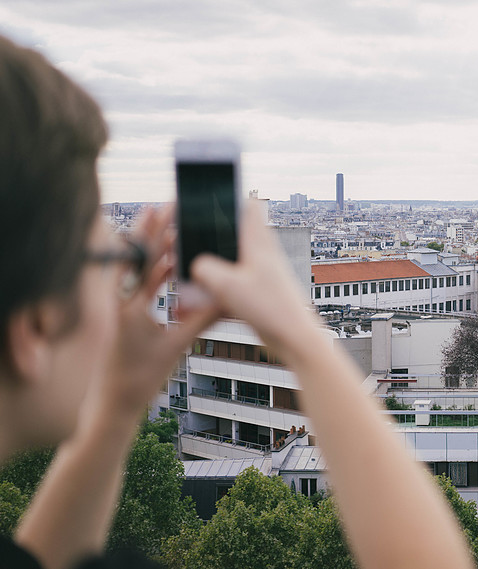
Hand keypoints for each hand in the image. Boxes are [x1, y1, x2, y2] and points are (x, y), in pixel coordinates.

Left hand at [91, 206, 219, 422]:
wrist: (114, 404)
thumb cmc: (140, 378)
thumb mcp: (176, 347)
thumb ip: (202, 320)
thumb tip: (229, 299)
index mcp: (129, 307)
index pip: (141, 261)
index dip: (152, 233)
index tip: (160, 210)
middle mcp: (121, 303)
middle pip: (136, 258)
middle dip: (152, 233)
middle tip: (166, 209)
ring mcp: (122, 310)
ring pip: (139, 272)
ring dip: (155, 253)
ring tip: (172, 232)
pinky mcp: (127, 319)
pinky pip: (141, 288)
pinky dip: (155, 274)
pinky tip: (168, 265)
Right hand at [190, 201, 317, 356]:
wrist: (295, 340)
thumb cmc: (270, 309)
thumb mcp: (227, 285)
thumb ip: (204, 269)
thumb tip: (194, 265)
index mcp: (258, 242)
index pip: (249, 205)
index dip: (230, 196)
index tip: (207, 193)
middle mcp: (262, 255)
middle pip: (234, 233)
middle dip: (211, 234)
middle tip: (187, 235)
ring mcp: (261, 275)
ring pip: (231, 261)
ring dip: (211, 266)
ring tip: (187, 270)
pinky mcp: (258, 294)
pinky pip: (231, 286)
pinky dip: (215, 291)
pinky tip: (196, 303)